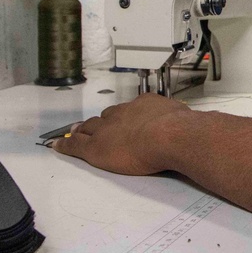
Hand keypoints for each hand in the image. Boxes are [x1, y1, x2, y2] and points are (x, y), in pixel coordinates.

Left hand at [53, 93, 191, 175]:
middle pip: (106, 116)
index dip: (120, 117)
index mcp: (145, 105)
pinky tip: (58, 146)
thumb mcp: (184, 119)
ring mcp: (108, 129)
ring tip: (76, 132)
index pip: (128, 110)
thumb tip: (192, 125)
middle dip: (100, 122)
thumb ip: (181, 121)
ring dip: (83, 130)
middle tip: (92, 125)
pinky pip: (75, 145)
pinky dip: (66, 145)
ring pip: (90, 128)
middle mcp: (124, 113)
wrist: (169, 135)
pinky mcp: (95, 147)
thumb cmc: (181, 129)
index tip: (119, 120)